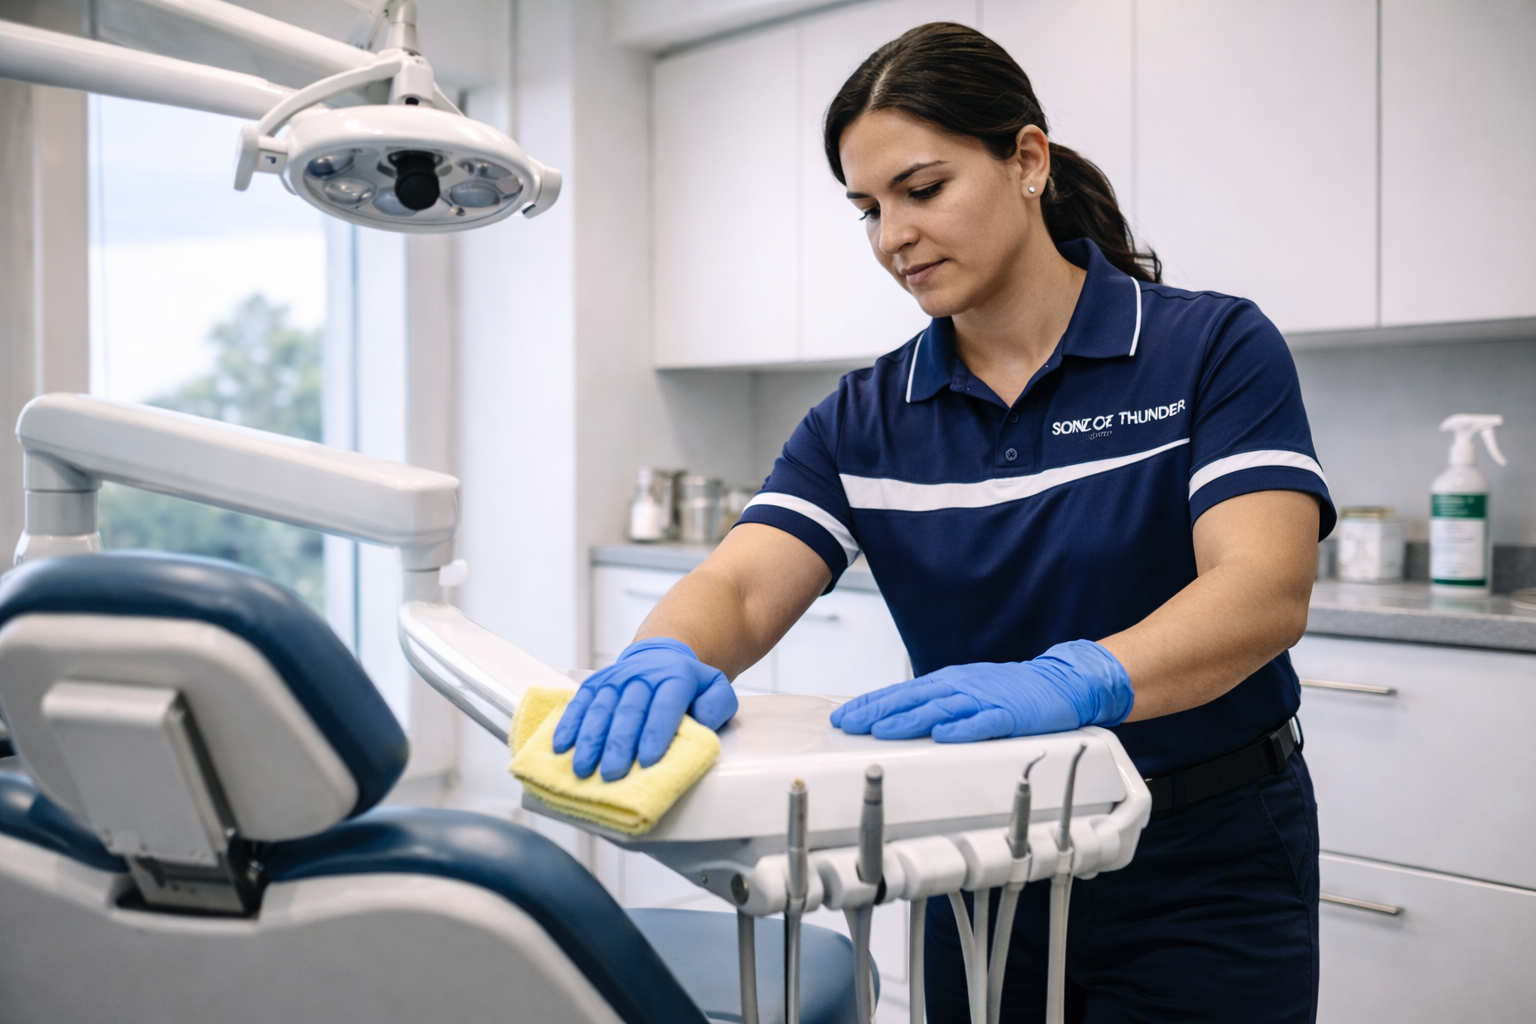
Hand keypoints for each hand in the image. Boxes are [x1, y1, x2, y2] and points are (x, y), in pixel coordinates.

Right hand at [552, 637, 737, 780]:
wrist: (660, 655)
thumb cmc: (688, 684)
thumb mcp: (714, 687)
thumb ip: (717, 704)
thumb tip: (702, 721)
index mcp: (675, 677)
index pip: (664, 705)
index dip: (656, 732)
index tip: (648, 760)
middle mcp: (642, 675)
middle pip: (629, 710)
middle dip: (619, 743)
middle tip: (613, 773)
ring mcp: (615, 678)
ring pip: (601, 708)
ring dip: (590, 740)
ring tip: (583, 768)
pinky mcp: (595, 684)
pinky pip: (579, 703)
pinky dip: (568, 725)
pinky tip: (561, 746)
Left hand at [829, 640, 1132, 741]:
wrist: (1061, 682)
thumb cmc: (1012, 691)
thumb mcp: (968, 692)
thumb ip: (938, 704)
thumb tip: (901, 718)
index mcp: (949, 682)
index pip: (901, 693)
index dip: (871, 704)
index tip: (844, 716)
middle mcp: (961, 687)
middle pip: (912, 699)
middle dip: (877, 712)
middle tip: (849, 725)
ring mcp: (985, 700)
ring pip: (940, 710)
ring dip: (909, 720)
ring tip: (882, 731)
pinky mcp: (1009, 716)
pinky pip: (983, 723)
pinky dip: (962, 729)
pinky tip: (943, 736)